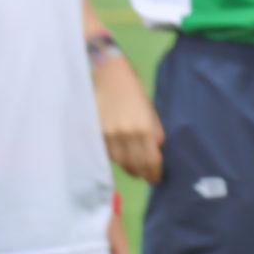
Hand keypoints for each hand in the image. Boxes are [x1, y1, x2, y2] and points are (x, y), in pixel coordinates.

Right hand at [94, 53, 164, 183]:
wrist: (107, 74)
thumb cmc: (132, 90)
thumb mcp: (150, 110)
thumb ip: (155, 131)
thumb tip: (157, 150)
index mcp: (144, 128)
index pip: (151, 160)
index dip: (154, 173)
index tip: (156, 179)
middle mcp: (126, 134)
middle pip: (134, 165)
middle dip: (142, 173)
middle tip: (146, 177)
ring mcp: (109, 135)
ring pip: (119, 162)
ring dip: (128, 167)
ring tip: (134, 169)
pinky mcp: (95, 132)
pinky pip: (107, 153)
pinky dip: (115, 158)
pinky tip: (120, 156)